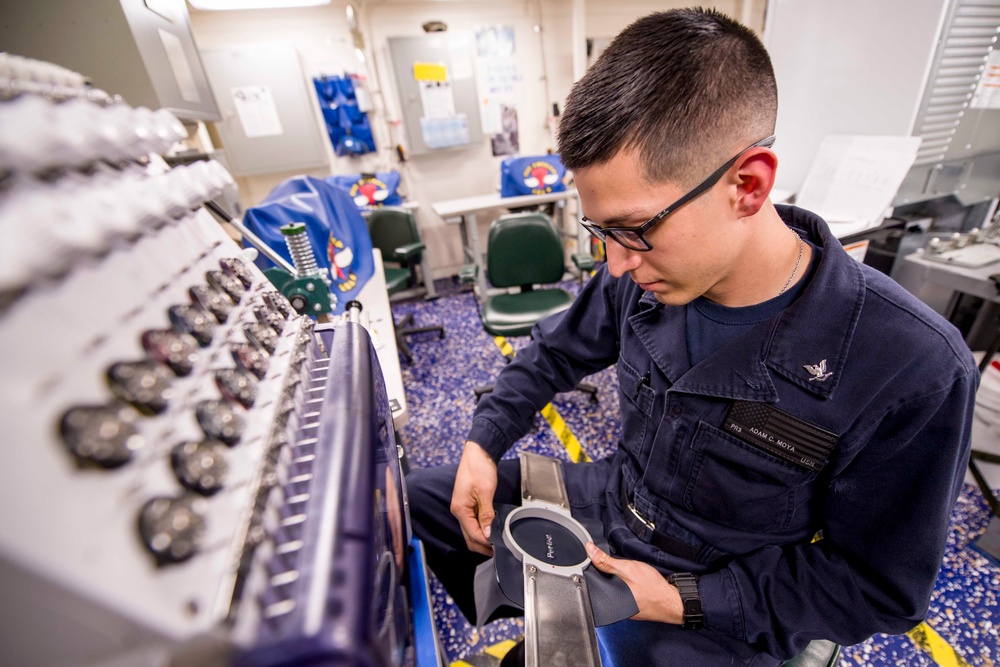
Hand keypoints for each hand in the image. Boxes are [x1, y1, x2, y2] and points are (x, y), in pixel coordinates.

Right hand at [450, 441, 497, 555]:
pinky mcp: (467, 504)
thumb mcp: (485, 492)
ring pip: (470, 530)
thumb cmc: (478, 467)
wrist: (478, 452)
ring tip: (496, 541)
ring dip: (481, 537)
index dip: (485, 543)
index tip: (497, 547)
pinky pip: (472, 521)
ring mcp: (462, 507)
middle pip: (469, 536)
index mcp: (460, 509)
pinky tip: (490, 529)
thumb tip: (487, 533)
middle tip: (496, 550)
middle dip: (482, 545)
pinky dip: (481, 528)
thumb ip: (486, 514)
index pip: (472, 534)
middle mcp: (458, 510)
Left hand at [585, 542, 683, 623]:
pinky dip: (622, 585)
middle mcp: (611, 604)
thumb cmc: (652, 587)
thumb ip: (606, 561)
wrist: (670, 602)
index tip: (601, 557)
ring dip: (613, 578)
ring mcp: (619, 607)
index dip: (592, 565)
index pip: (591, 579)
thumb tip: (589, 549)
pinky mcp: (627, 607)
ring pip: (609, 587)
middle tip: (621, 567)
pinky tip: (631, 582)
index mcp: (607, 596)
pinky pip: (619, 592)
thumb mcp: (628, 568)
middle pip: (600, 583)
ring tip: (626, 574)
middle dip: (604, 572)